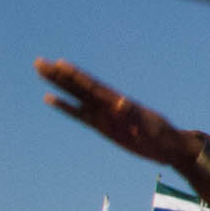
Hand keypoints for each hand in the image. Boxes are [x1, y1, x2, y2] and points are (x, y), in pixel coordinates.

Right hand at [36, 61, 203, 166]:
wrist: (171, 148)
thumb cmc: (163, 136)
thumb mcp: (151, 126)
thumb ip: (135, 115)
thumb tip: (122, 102)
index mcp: (118, 103)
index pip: (92, 86)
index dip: (76, 75)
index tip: (60, 63)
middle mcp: (107, 106)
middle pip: (78, 87)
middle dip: (59, 75)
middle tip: (39, 62)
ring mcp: (103, 115)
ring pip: (75, 97)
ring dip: (58, 85)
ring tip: (42, 72)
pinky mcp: (102, 126)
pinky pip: (79, 115)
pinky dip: (65, 107)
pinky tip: (51, 99)